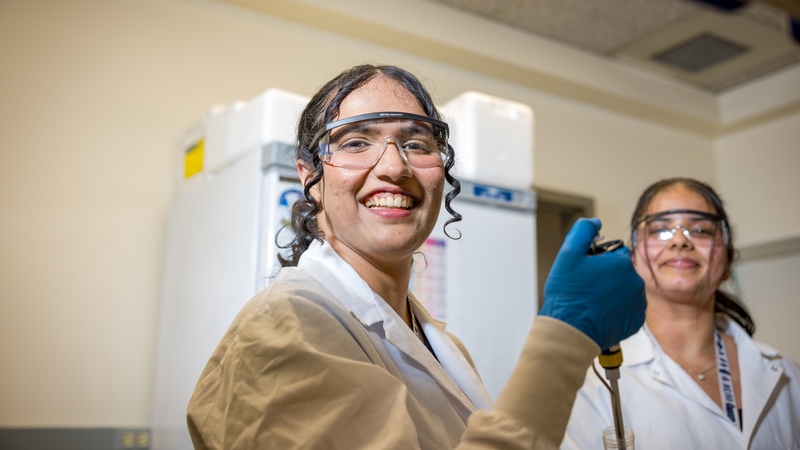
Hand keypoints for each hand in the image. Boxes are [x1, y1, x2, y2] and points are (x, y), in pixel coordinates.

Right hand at [539, 218, 645, 349]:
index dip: (599, 261)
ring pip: (625, 290)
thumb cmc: (567, 295)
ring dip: (613, 292)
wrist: (570, 330)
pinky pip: (628, 308)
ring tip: (592, 302)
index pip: (615, 254)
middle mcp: (635, 282)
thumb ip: (583, 230)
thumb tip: (595, 222)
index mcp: (622, 264)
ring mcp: (637, 303)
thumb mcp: (568, 254)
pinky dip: (617, 309)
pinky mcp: (635, 321)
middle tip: (586, 287)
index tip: (586, 271)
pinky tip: (600, 312)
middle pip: (621, 272)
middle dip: (607, 277)